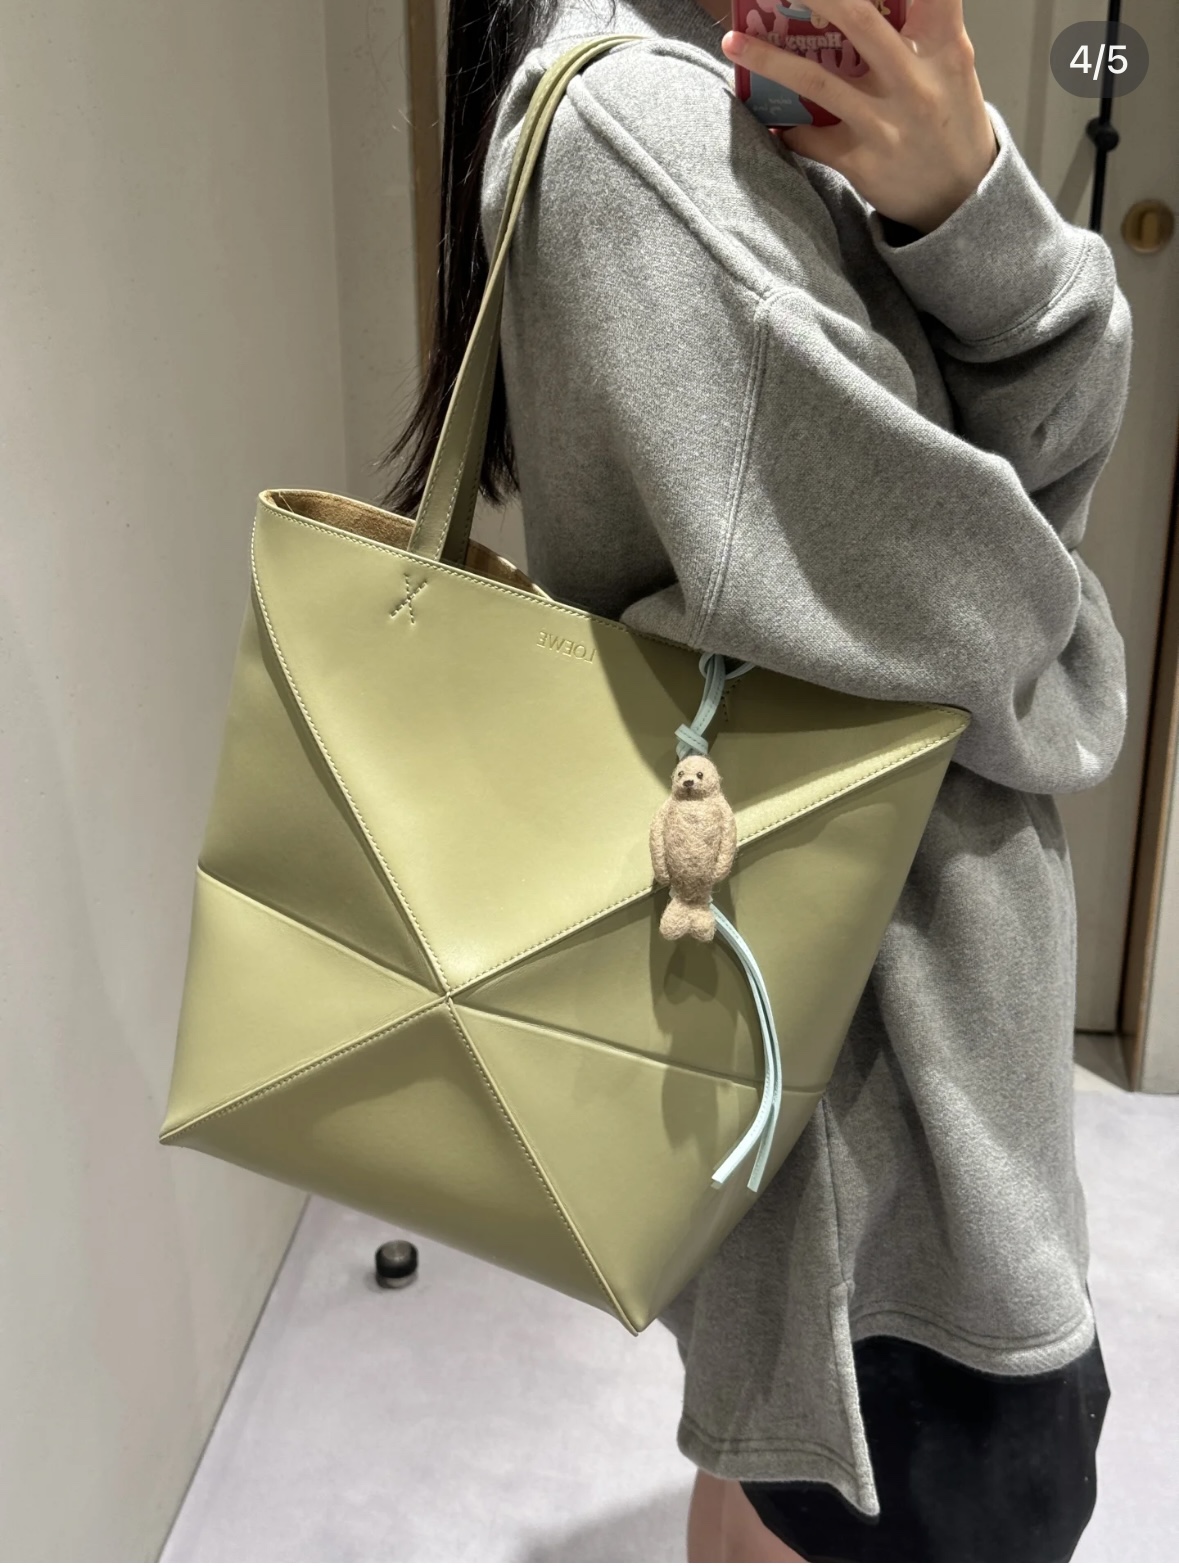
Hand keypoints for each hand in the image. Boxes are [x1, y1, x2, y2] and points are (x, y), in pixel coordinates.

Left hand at [721, 0, 998, 234]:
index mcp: (945, 49)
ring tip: (733, 43)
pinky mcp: (863, 163)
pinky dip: (786, 128)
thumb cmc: (950, 123)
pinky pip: (810, 140)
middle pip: (858, 19)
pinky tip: (773, 120)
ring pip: (818, 83)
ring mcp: (887, 125)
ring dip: (768, 59)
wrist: (960, 201)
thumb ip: (922, 30)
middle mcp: (916, 83)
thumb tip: (873, 2)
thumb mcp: (951, 68)